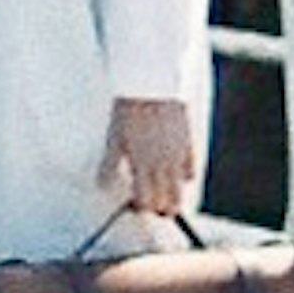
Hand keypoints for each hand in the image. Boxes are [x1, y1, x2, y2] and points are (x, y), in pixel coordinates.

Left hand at [100, 94, 196, 223]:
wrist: (152, 84)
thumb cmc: (130, 109)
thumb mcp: (114, 138)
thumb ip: (110, 165)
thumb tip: (102, 185)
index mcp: (142, 166)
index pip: (147, 203)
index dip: (142, 208)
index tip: (137, 204)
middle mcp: (163, 165)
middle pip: (168, 203)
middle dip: (160, 208)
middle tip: (152, 204)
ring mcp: (179, 156)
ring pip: (181, 191)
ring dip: (173, 196)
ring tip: (164, 194)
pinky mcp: (189, 145)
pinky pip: (191, 172)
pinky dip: (184, 177)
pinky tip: (175, 174)